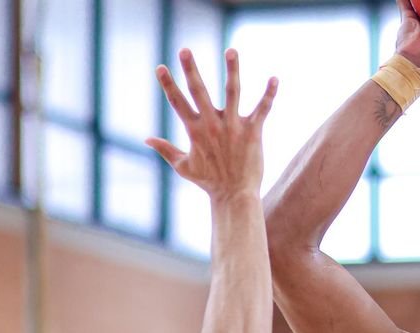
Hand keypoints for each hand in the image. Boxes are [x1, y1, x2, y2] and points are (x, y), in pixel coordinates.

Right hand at [148, 48, 276, 198]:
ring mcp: (233, 126)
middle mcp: (212, 124)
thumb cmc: (209, 182)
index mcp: (194, 130)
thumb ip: (165, 149)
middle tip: (184, 49)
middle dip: (190, 70)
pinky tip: (274, 78)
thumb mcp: (182, 166)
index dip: (168, 84)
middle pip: (199, 91)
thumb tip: (145, 139)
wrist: (235, 196)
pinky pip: (262, 108)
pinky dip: (269, 93)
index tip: (160, 67)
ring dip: (232, 70)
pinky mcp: (253, 131)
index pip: (177, 102)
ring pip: (233, 92)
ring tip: (231, 50)